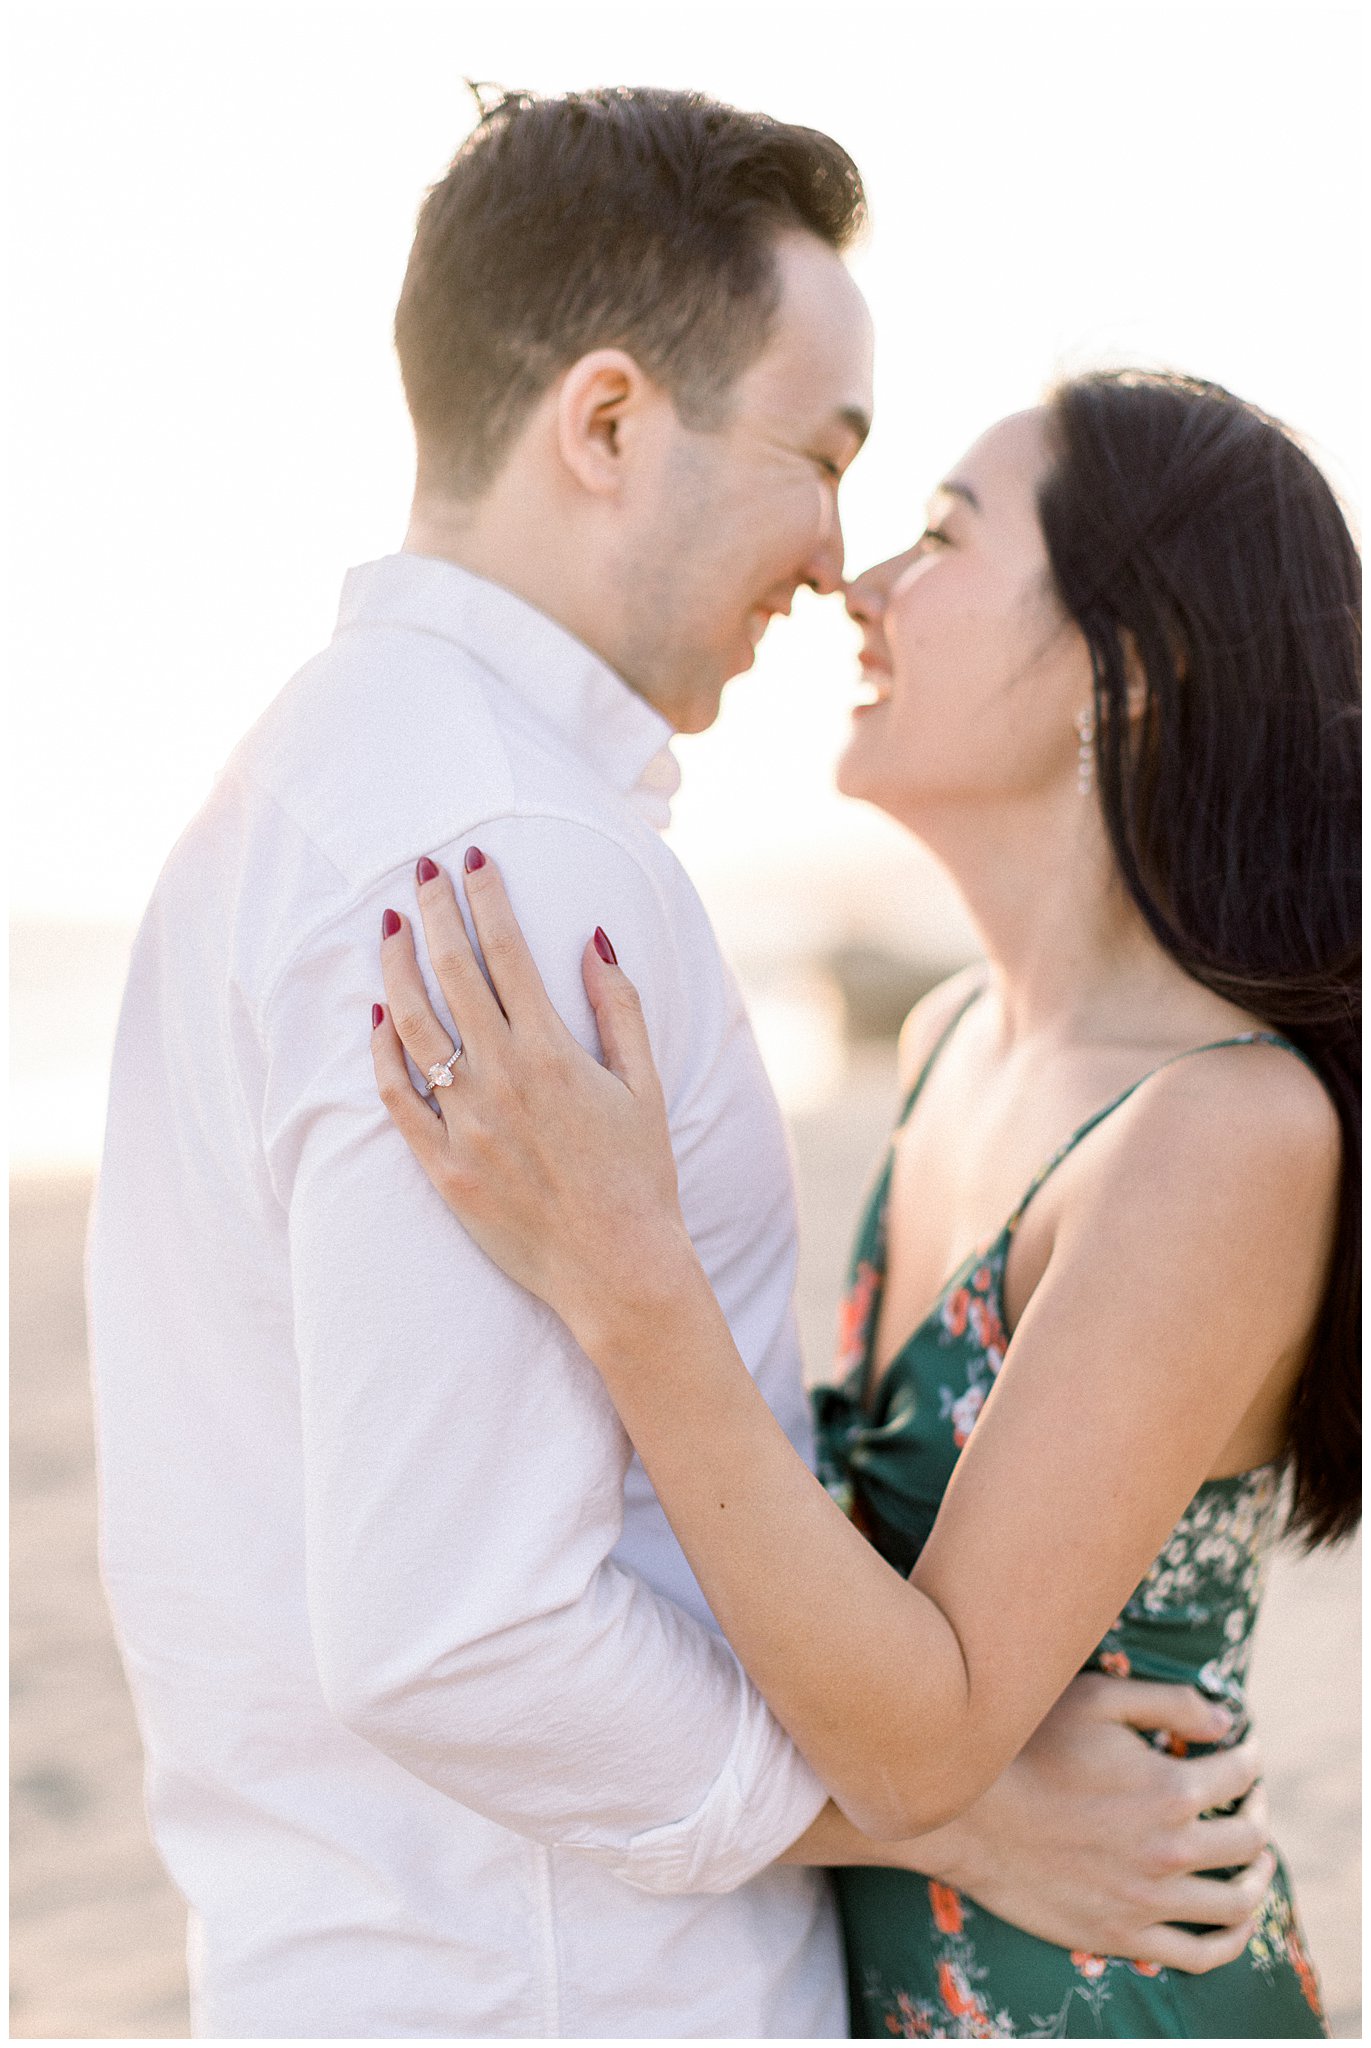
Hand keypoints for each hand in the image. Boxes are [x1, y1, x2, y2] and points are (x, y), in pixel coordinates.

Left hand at [371, 852, 694, 1344]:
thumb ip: (620, 1008)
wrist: (617, 1268)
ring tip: (389, 927)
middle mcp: (502, 1079)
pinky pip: (396, 1097)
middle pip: (452, 974)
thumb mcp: (645, 1085)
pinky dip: (380, 1051)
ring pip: (412, 1027)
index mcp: (554, 1053)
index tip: (473, 859)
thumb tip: (594, 938)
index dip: (486, 897)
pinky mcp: (443, 1167)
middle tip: (421, 870)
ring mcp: (466, 1123)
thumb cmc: (640, 1176)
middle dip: (435, 912)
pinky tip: (375, 1015)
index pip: (508, 952)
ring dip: (396, 967)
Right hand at [909, 1673, 1272, 1971]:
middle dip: (1258, 1812)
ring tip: (1256, 1861)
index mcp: (1171, 1789)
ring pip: (1237, 1903)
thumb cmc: (1029, 1743)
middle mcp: (1171, 1850)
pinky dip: (1231, 1940)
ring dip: (1259, 1877)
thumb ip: (1170, 1702)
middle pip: (1249, 1840)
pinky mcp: (1123, 1937)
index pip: (1241, 1774)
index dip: (1248, 1756)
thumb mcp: (1097, 1698)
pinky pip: (1201, 1954)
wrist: (967, 1814)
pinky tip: (1231, 1920)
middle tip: (1250, 1801)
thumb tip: (1228, 1721)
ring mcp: (1149, 1902)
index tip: (1242, 1750)